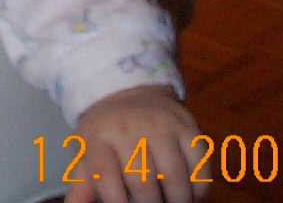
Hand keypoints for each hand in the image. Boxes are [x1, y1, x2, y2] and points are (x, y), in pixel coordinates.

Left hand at [65, 85, 210, 202]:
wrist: (127, 90)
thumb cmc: (105, 132)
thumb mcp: (86, 152)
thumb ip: (82, 185)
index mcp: (98, 136)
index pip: (105, 177)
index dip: (116, 202)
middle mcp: (128, 127)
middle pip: (143, 183)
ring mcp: (160, 124)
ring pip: (175, 179)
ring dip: (176, 201)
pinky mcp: (188, 126)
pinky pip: (200, 168)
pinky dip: (197, 189)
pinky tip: (187, 192)